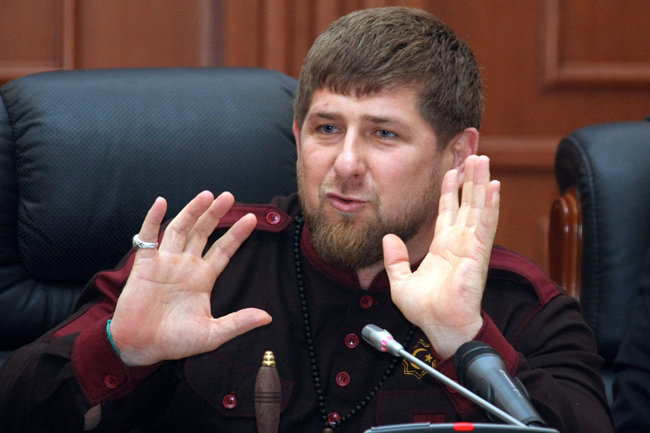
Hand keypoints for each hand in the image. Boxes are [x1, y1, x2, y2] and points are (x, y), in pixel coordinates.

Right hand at [110, 191, 271, 365]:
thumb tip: (267, 317)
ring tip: (206, 195)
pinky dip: (153, 219)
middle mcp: (185, 265)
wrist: (141, 348)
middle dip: (216, 214)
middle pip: (203, 233)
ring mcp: (165, 262)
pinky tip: (162, 202)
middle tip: (229, 196)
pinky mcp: (145, 265)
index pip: (223, 250)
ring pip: (180, 229)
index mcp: (203, 278)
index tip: (252, 219)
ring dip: (192, 211)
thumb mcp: (212, 334)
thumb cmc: (175, 341)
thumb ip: (238, 322)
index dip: (236, 235)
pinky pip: (148, 237)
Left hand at [383, 155, 499, 357]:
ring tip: (482, 160)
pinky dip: (490, 204)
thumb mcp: (400, 282)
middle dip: (469, 179)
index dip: (450, 190)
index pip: (448, 211)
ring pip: (477, 207)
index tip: (450, 170)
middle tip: (473, 155)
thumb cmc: (425, 310)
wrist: (439, 327)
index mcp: (443, 247)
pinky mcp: (478, 253)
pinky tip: (493, 186)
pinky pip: (485, 224)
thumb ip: (394, 259)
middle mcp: (459, 242)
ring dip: (480, 183)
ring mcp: (470, 246)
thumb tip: (388, 238)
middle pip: (466, 203)